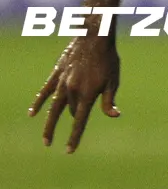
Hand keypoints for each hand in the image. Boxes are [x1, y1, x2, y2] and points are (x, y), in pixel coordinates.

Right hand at [28, 33, 120, 152]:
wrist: (94, 37)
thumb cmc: (108, 60)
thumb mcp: (113, 81)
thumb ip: (109, 101)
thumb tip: (114, 115)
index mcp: (88, 94)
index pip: (79, 122)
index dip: (74, 138)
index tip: (68, 151)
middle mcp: (72, 90)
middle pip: (69, 114)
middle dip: (69, 125)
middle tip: (64, 139)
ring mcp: (61, 82)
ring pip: (54, 106)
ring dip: (50, 122)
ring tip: (46, 138)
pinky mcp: (56, 73)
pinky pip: (44, 91)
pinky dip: (38, 102)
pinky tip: (32, 113)